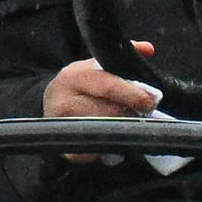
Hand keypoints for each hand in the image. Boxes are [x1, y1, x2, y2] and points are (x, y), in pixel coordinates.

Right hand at [46, 43, 159, 160]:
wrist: (51, 102)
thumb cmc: (81, 85)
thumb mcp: (96, 65)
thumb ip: (121, 57)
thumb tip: (146, 49)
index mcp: (74, 76)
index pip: (108, 86)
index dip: (133, 94)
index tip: (150, 100)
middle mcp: (63, 100)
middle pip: (109, 111)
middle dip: (130, 113)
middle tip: (142, 113)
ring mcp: (61, 124)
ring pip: (104, 131)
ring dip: (121, 129)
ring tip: (126, 124)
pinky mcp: (63, 147)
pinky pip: (92, 152)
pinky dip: (105, 149)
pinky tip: (111, 141)